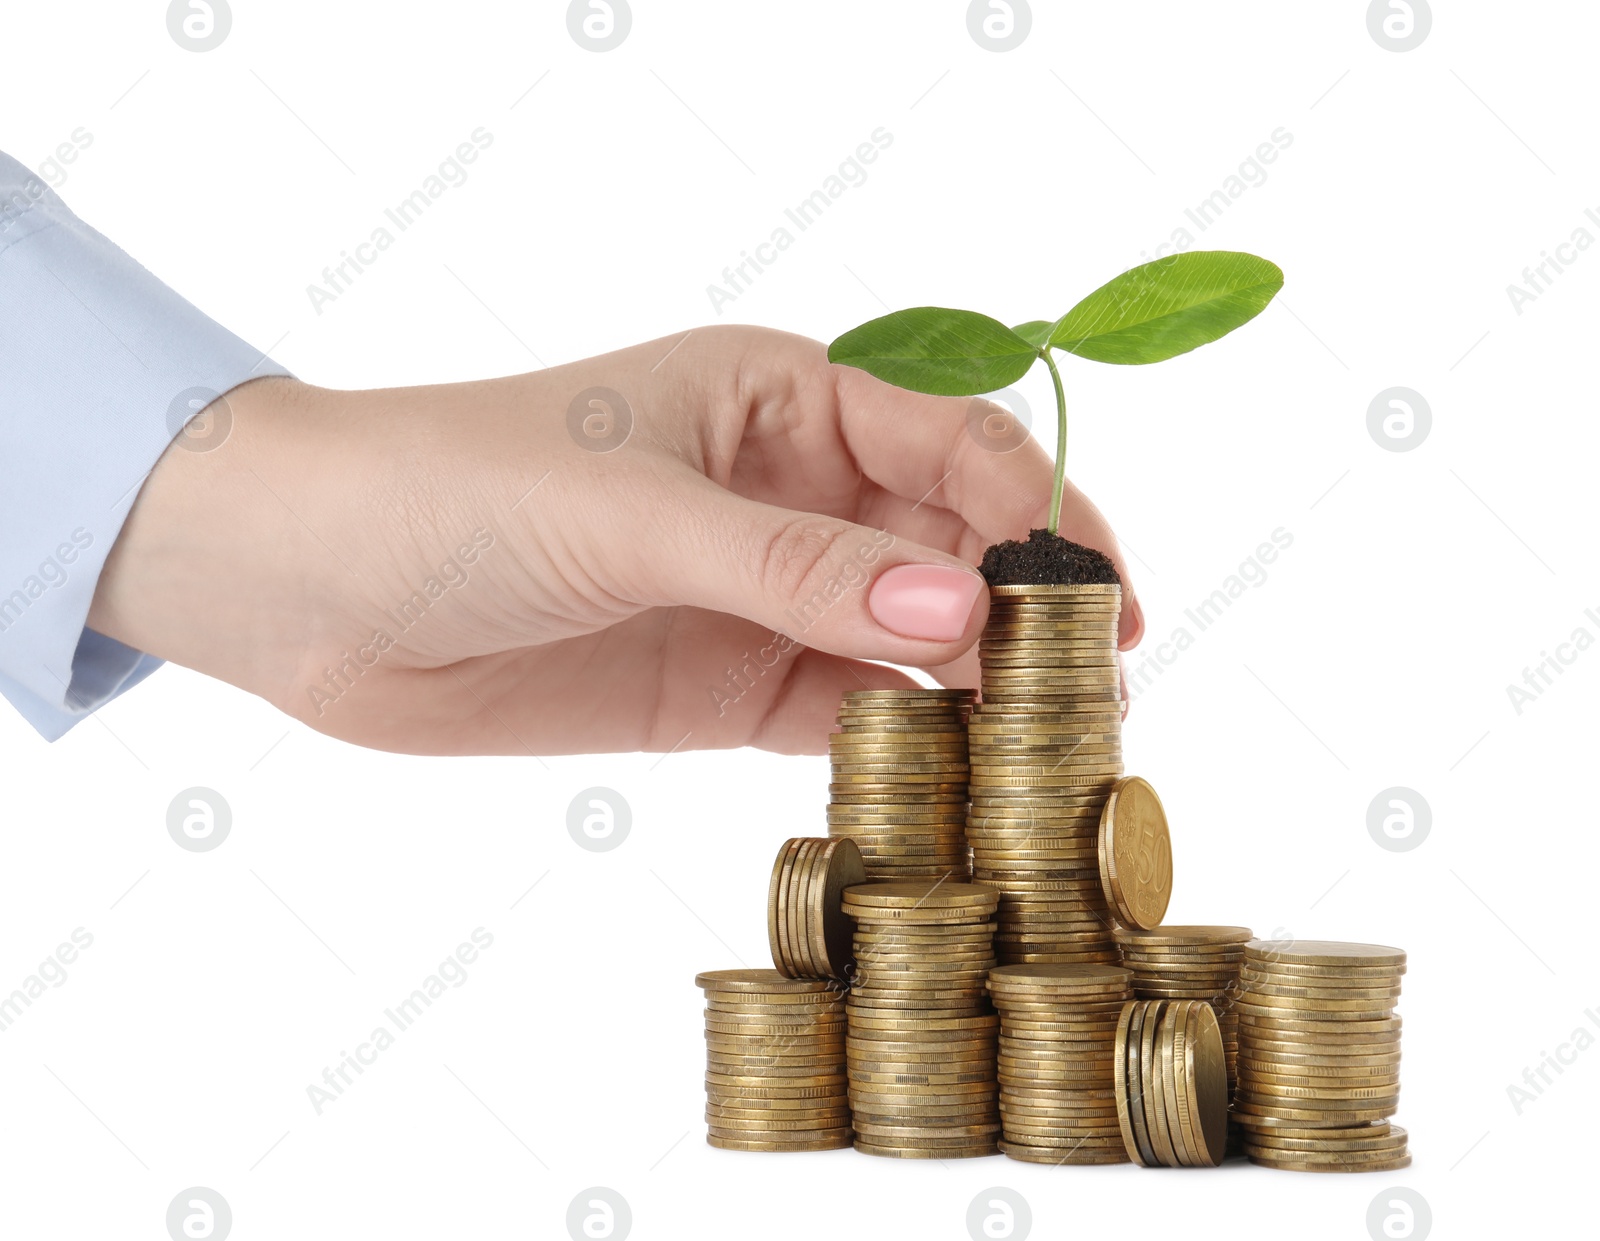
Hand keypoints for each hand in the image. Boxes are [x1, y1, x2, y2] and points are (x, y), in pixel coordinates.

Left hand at [89, 326, 1141, 754]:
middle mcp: (793, 491)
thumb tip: (960, 619)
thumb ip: (796, 568)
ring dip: (979, 688)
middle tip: (1090, 695)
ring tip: (1049, 752)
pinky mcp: (729, 684)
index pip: (954, 445)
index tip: (1091, 600)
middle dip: (1025, 611)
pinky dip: (903, 743)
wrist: (309, 584)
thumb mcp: (634, 512)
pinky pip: (846, 711)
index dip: (1038, 515)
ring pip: (911, 637)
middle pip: (952, 547)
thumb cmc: (455, 488)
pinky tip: (951, 778)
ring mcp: (765, 594)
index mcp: (784, 397)